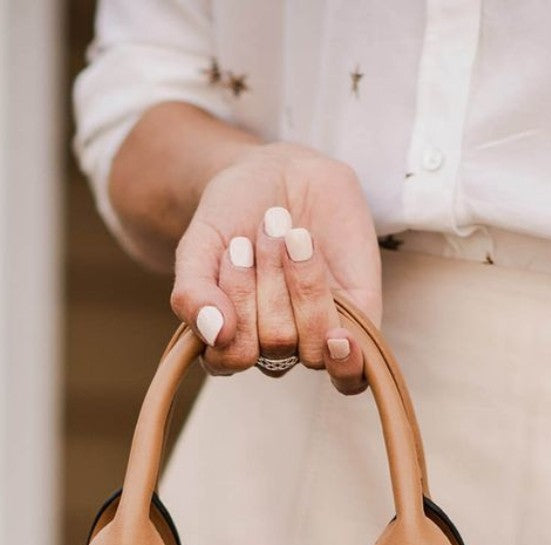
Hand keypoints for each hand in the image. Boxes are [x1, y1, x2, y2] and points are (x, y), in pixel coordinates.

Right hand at [170, 142, 381, 394]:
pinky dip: (347, 355)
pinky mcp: (357, 319)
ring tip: (294, 236)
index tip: (234, 247)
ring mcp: (315, 335)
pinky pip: (354, 365)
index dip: (236, 303)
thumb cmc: (232, 215)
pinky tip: (341, 338)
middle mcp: (272, 348)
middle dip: (269, 280)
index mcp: (230, 341)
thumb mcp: (201, 245)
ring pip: (314, 345)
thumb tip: (216, 334)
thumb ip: (192, 293)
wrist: (278, 173)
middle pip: (275, 343)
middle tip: (265, 232)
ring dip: (303, 286)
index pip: (231, 357)